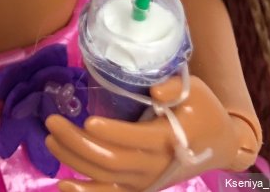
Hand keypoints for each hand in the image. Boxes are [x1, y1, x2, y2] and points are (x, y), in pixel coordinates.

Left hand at [45, 75, 242, 191]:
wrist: (219, 144)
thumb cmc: (203, 109)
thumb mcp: (193, 90)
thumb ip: (173, 87)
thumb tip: (155, 89)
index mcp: (168, 138)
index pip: (135, 139)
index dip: (112, 132)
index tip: (88, 121)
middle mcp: (154, 165)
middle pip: (111, 160)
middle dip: (77, 143)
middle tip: (51, 122)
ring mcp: (145, 180)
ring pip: (105, 177)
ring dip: (74, 160)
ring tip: (50, 138)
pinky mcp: (140, 187)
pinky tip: (63, 184)